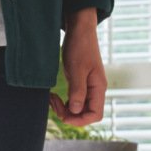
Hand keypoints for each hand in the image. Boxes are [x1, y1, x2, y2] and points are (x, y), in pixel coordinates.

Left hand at [53, 8, 105, 126]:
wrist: (79, 30)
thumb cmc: (80, 47)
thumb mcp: (77, 69)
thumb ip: (77, 91)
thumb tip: (75, 110)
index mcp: (98, 88)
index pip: (95, 115)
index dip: (80, 120)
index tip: (63, 115)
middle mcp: (95, 90)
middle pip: (85, 114)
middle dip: (69, 115)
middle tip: (53, 104)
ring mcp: (88, 87)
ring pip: (78, 108)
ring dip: (64, 109)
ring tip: (51, 99)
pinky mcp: (79, 83)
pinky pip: (73, 100)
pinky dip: (63, 102)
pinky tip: (54, 96)